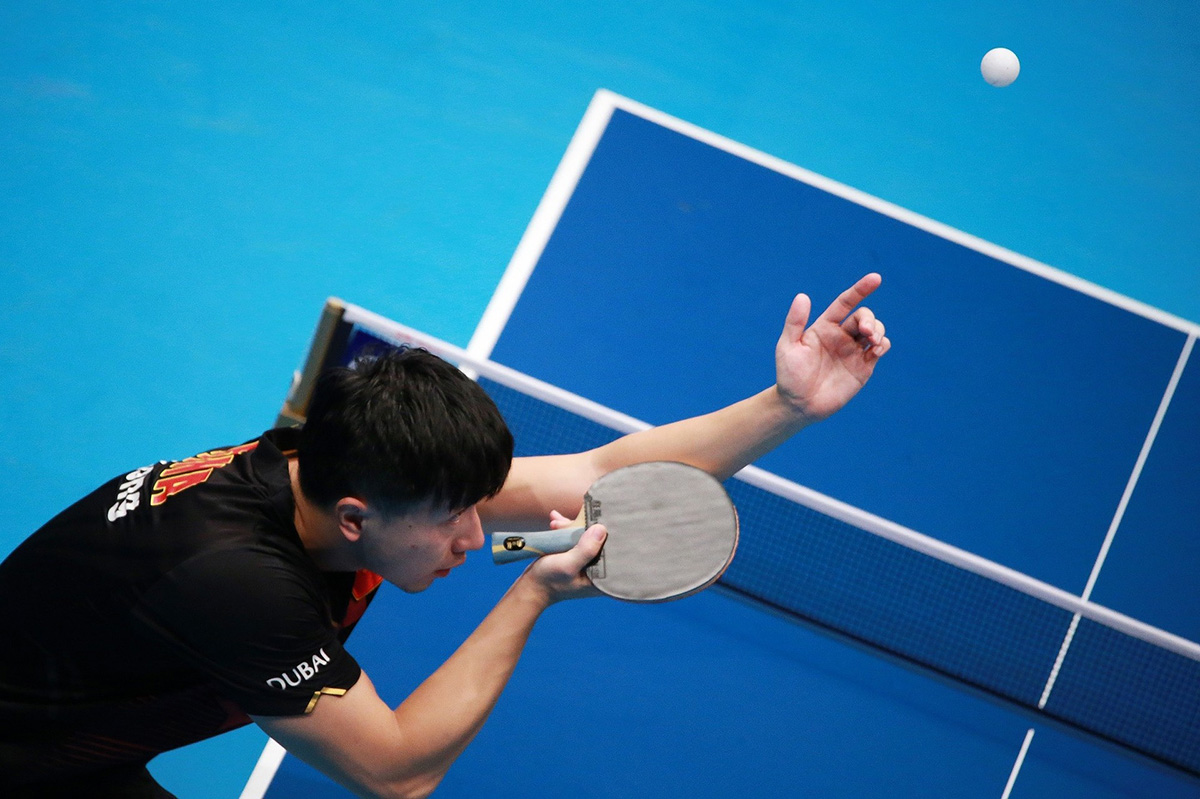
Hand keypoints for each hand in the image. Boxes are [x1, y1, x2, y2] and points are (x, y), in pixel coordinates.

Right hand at [522, 512, 606, 603]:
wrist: (531, 587)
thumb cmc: (548, 581)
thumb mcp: (567, 566)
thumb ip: (585, 550)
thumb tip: (601, 529)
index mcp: (603, 578)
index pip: (615, 551)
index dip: (610, 534)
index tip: (602, 518)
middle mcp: (599, 569)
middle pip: (601, 541)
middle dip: (585, 526)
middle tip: (567, 522)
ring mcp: (588, 561)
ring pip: (587, 536)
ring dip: (572, 526)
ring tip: (556, 523)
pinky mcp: (577, 555)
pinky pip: (577, 538)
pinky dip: (567, 529)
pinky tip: (556, 522)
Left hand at [775, 273, 890, 422]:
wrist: (799, 405)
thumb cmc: (789, 375)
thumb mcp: (788, 346)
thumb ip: (795, 322)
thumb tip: (802, 296)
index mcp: (825, 326)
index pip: (846, 302)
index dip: (860, 289)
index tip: (875, 278)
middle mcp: (841, 336)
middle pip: (864, 316)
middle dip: (869, 319)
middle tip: (865, 331)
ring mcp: (853, 351)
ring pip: (875, 331)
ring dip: (878, 330)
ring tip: (872, 341)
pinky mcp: (863, 367)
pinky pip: (880, 349)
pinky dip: (884, 344)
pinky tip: (877, 349)